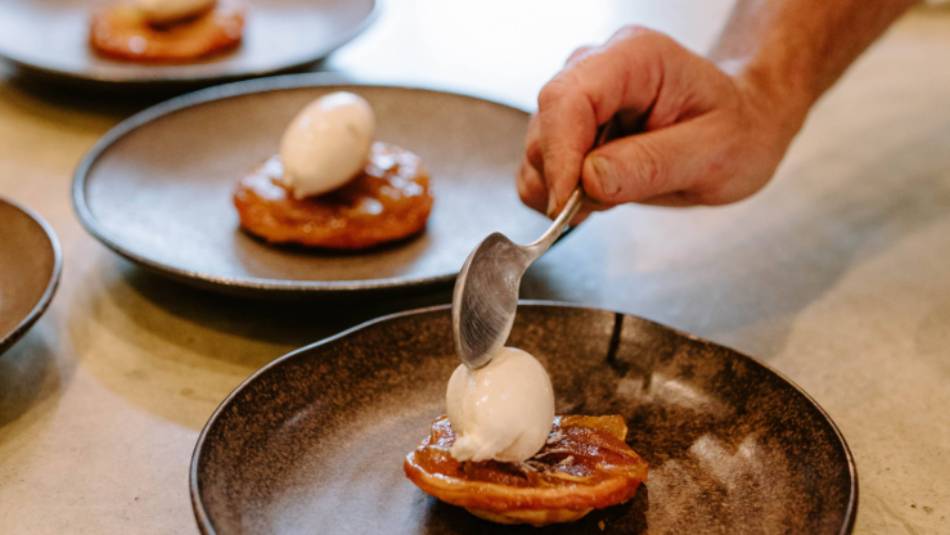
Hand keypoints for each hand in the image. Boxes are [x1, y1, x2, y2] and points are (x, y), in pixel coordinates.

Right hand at [518, 26, 807, 216]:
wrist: (742, 126)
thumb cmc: (737, 131)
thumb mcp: (714, 154)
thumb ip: (651, 166)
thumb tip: (589, 181)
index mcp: (636, 58)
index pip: (568, 99)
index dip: (559, 154)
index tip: (567, 204)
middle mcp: (597, 68)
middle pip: (544, 125)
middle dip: (560, 179)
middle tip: (600, 210)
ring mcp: (579, 98)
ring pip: (536, 149)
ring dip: (560, 189)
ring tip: (616, 195)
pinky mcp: (570, 129)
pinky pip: (540, 166)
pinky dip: (558, 194)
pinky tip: (598, 196)